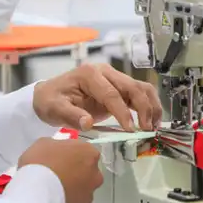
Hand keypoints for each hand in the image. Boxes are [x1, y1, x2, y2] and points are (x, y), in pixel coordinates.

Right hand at [19, 138, 102, 202]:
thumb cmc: (41, 162)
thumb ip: (57, 146)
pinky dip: (67, 202)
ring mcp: (90, 193)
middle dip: (75, 172)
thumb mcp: (43, 144)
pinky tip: (54, 202)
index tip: (58, 159)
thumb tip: (58, 152)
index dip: (70, 155)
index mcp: (89, 152)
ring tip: (54, 191)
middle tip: (57, 175)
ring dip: (73, 188)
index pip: (83, 151)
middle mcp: (95, 173)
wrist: (36, 194)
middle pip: (87, 170)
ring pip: (83, 189)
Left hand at [33, 64, 161, 130]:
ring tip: (153, 126)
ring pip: (141, 88)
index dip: (122, 112)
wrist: (49, 95)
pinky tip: (152, 121)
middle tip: (146, 129)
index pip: (111, 93)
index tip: (130, 129)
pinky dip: (149, 106)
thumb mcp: (54, 109)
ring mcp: (114, 78)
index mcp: (90, 74)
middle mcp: (105, 72)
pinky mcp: (119, 88)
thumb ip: (70, 115)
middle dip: (143, 108)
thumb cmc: (51, 100)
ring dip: (151, 106)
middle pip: (132, 87)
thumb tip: (87, 123)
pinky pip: (139, 93)